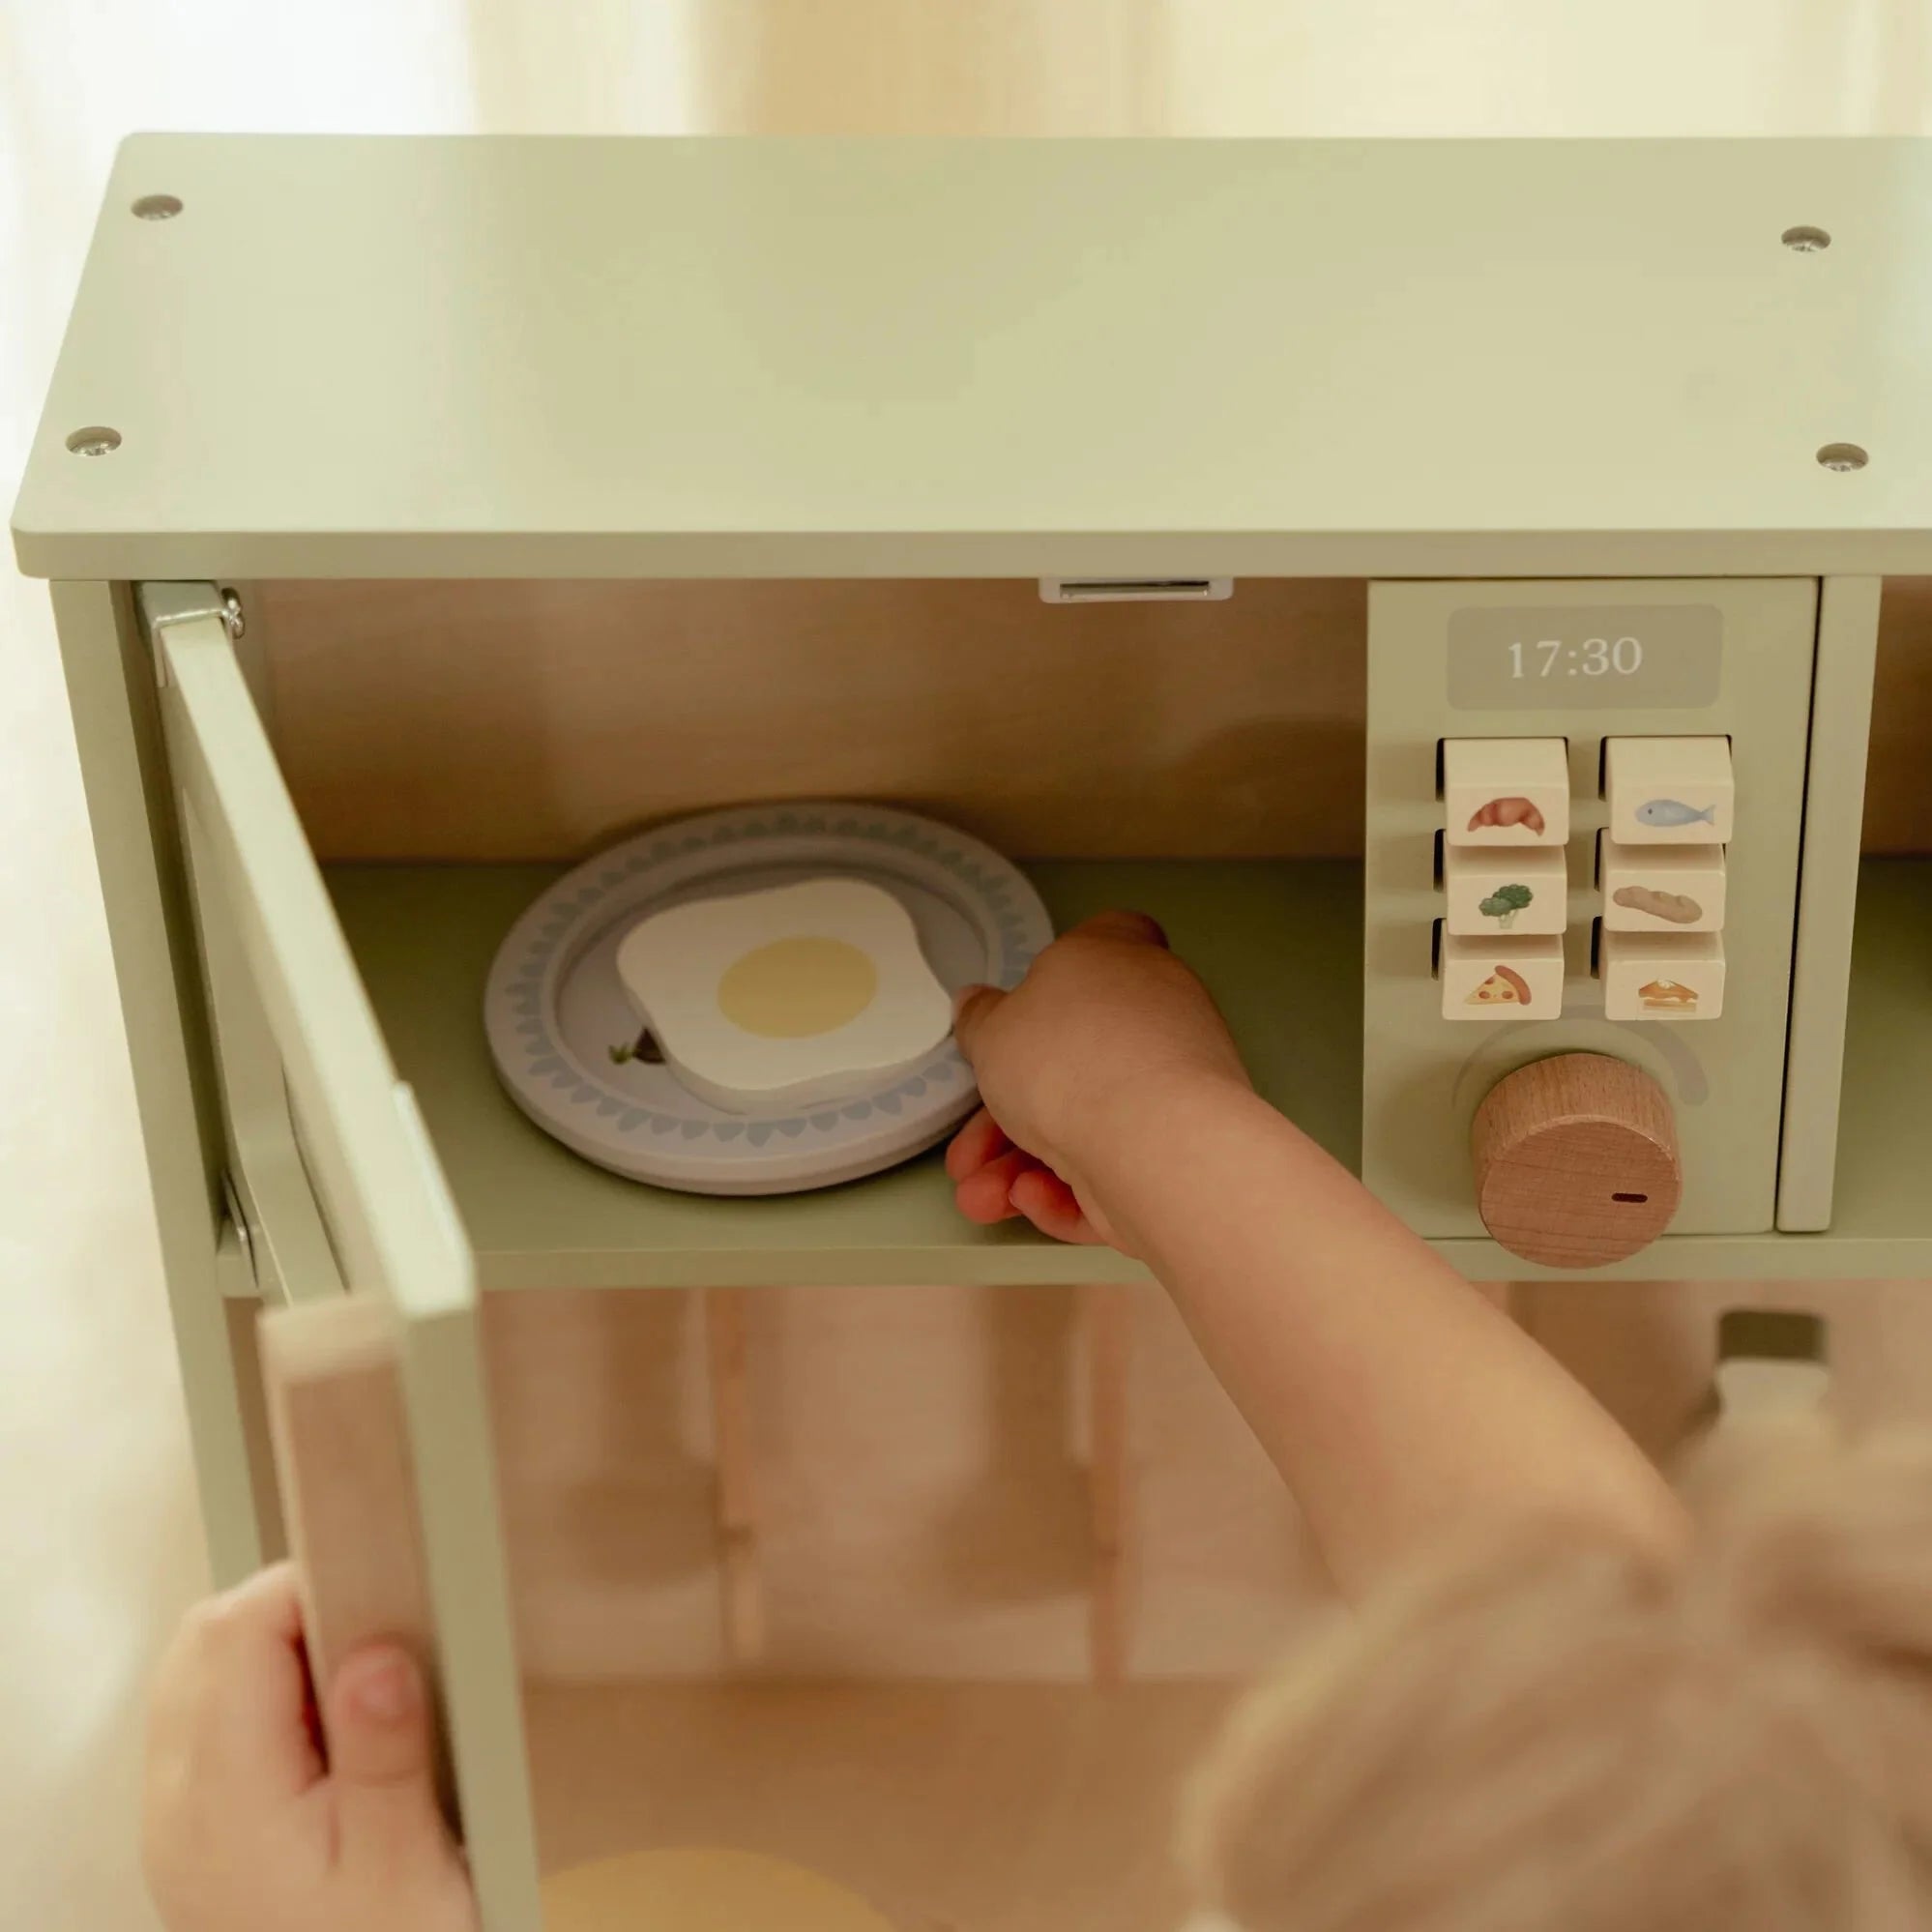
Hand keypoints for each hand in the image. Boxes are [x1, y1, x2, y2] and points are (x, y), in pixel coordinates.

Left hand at [144, 1564, 477, 1931]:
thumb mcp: (406, 1863)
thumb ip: (385, 1754)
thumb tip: (375, 1655)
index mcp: (229, 1798)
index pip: (235, 1634)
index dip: (305, 1592)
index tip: (379, 1602)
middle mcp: (179, 1801)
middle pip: (202, 1643)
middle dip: (284, 1613)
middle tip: (370, 1641)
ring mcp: (173, 1817)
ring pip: (194, 1673)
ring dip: (266, 1650)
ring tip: (349, 1687)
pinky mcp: (188, 1829)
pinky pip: (199, 1719)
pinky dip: (253, 1694)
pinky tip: (320, 1731)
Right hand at [946, 910, 1250, 1250]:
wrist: (1154, 1144)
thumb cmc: (1076, 1062)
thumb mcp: (993, 1031)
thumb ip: (981, 1019)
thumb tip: (977, 1004)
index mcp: (1117, 961)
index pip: (1108, 938)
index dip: (1062, 972)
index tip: (1022, 1011)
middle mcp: (1157, 1017)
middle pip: (1073, 1061)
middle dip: (1009, 1118)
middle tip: (970, 1151)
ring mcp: (1175, 1087)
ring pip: (1088, 1126)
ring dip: (1024, 1165)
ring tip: (982, 1198)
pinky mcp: (1181, 1151)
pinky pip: (1115, 1168)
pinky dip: (1071, 1190)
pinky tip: (1035, 1200)